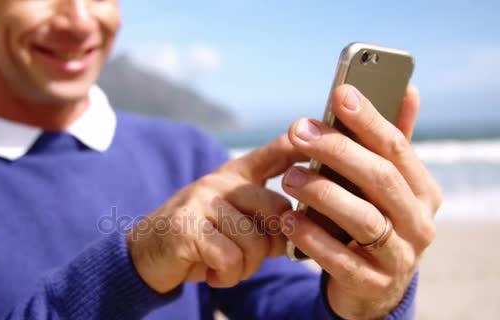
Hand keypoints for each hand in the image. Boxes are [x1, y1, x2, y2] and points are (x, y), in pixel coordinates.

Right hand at [127, 134, 305, 292]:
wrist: (148, 254)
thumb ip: (264, 216)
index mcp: (235, 176)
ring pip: (255, 241)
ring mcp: (202, 201)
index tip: (319, 136)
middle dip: (272, 245)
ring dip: (245, 267)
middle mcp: (220, 181)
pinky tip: (211, 272)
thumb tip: (303, 225)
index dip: (301, 146)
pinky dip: (226, 276)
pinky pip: (230, 258)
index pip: (275, 153)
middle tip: (247, 257)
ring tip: (225, 266)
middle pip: (277, 210)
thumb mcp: (233, 221)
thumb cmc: (201, 240)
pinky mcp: (187, 226)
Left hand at [281, 84, 441, 318]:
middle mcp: (419, 223)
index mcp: (423, 191)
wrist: (371, 286)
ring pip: (362, 218)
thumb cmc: (373, 219)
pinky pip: (339, 259)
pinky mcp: (372, 283)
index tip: (339, 93)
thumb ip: (391, 142)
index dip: (368, 119)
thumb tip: (409, 88)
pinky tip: (287, 220)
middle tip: (297, 131)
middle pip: (379, 178)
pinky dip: (311, 237)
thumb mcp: (384, 184)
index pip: (396, 148)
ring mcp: (399, 257)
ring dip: (321, 193)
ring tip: (288, 177)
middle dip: (336, 150)